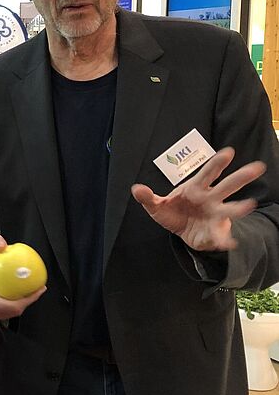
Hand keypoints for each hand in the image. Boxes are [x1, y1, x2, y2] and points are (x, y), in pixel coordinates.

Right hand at [0, 234, 45, 319]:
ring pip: (8, 314)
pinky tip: (27, 299)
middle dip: (24, 304)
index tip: (36, 291)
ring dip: (22, 306)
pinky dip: (19, 308)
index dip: (21, 301)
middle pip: (7, 311)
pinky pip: (8, 314)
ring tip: (33, 295)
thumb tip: (1, 244)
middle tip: (36, 292)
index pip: (2, 303)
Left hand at [132, 147, 264, 251]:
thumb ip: (147, 198)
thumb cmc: (174, 212)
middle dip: (241, 176)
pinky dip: (224, 239)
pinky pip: (221, 235)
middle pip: (228, 186)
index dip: (217, 163)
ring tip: (248, 204)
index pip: (208, 173)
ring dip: (239, 207)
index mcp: (196, 188)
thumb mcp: (157, 206)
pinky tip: (229, 242)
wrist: (181, 231)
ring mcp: (216, 215)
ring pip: (230, 209)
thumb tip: (136, 188)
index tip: (229, 152)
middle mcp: (211, 199)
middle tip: (257, 167)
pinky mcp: (215, 232)